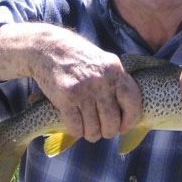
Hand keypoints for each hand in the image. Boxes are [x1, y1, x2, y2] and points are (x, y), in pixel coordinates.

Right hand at [0, 23, 141, 142]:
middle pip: (112, 121)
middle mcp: (101, 80)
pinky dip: (76, 131)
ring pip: (94, 128)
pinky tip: (75, 126)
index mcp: (115, 69)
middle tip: (102, 131)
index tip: (123, 127)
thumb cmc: (78, 57)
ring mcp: (83, 89)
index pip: (133, 102)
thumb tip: (128, 113)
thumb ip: (116, 81)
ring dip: (91, 134)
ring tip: (88, 130)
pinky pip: (76, 127)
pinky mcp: (66, 97)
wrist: (48, 47)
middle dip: (108, 131)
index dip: (130, 121)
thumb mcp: (103, 61)